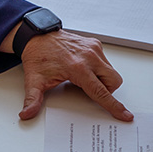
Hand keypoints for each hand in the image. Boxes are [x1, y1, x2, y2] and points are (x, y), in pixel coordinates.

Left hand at [16, 29, 132, 121]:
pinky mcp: (95, 44)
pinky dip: (99, 69)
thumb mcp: (34, 81)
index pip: (101, 92)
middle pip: (112, 82)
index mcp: (77, 68)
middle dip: (106, 91)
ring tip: (82, 78)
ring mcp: (94, 49)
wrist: (37, 36)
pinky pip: (106, 62)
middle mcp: (89, 57)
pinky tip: (83, 68)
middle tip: (88, 90)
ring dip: (102, 80)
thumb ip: (32, 100)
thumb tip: (26, 114)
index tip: (125, 115)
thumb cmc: (38, 57)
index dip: (114, 106)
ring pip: (111, 72)